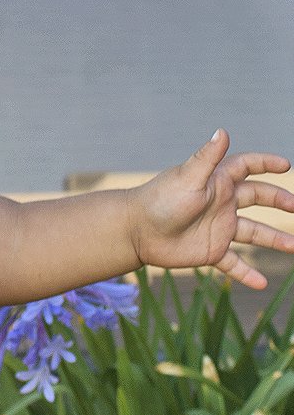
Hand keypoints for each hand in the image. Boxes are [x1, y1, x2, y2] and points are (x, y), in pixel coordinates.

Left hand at [127, 129, 293, 288]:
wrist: (135, 230)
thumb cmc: (160, 200)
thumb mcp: (188, 178)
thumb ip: (207, 157)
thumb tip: (222, 130)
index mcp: (216, 182)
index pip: (246, 167)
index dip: (265, 163)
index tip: (285, 165)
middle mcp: (220, 203)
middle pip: (257, 197)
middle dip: (279, 200)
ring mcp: (217, 227)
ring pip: (253, 232)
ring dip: (274, 239)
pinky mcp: (210, 250)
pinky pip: (233, 263)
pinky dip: (247, 273)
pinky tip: (261, 284)